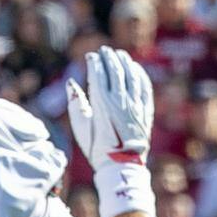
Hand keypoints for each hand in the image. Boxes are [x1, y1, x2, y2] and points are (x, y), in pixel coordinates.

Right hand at [65, 47, 153, 163]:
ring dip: (125, 62)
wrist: (122, 166)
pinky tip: (135, 69)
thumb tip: (71, 83)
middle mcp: (120, 101)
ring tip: (119, 54)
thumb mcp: (81, 129)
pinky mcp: (145, 111)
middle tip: (104, 50)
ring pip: (131, 75)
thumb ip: (76, 104)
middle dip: (109, 57)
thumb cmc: (97, 148)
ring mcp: (135, 105)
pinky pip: (144, 87)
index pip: (99, 74)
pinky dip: (140, 74)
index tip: (91, 56)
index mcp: (102, 104)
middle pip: (116, 70)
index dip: (95, 62)